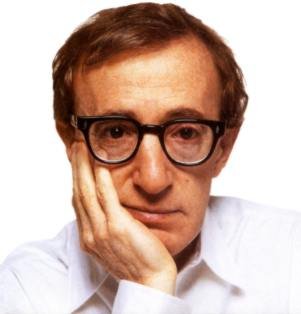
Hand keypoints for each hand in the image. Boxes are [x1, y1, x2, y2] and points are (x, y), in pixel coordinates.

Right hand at [71, 141, 176, 293]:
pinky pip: (107, 200)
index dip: (75, 178)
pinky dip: (102, 182)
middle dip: (75, 167)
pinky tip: (101, 166)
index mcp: (89, 236)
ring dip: (84, 167)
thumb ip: (106, 223)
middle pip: (78, 192)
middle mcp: (91, 233)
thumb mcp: (114, 242)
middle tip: (75, 145)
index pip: (78, 201)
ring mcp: (102, 231)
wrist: (151, 279)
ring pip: (87, 193)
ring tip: (83, 147)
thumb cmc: (136, 260)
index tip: (76, 160)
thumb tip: (106, 204)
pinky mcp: (118, 228)